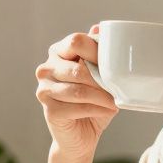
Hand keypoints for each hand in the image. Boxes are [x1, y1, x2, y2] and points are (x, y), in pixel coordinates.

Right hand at [35, 24, 117, 160]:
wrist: (82, 135)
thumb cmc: (93, 101)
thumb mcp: (99, 75)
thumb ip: (98, 53)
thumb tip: (99, 27)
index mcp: (57, 52)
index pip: (76, 41)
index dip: (97, 50)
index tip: (115, 63)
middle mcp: (46, 68)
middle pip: (78, 69)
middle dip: (102, 80)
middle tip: (118, 87)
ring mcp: (44, 90)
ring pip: (79, 90)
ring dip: (102, 96)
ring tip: (115, 100)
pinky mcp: (49, 110)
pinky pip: (77, 107)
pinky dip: (97, 109)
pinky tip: (107, 110)